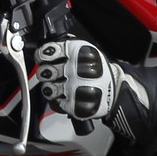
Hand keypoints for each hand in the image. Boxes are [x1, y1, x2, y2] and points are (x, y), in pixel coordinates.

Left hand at [35, 38, 151, 139]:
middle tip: (51, 73)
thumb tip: (43, 48)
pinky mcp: (78, 107)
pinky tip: (66, 96)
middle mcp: (79, 70)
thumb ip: (65, 48)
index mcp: (81, 52)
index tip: (41, 57)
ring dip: (49, 88)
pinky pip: (57, 104)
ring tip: (58, 86)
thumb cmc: (98, 70)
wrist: (116, 89)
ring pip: (48, 89)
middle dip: (45, 72)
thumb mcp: (85, 51)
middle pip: (46, 71)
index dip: (42, 55)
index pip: (49, 51)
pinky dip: (59, 101)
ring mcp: (77, 89)